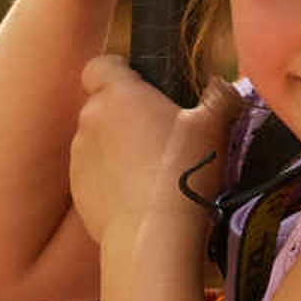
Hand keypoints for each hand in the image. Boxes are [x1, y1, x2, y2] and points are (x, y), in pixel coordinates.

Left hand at [70, 56, 242, 257]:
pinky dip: (110, 178)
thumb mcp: (213, 127)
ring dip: (117, 147)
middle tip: (160, 134)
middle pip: (102, 105)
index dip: (118, 72)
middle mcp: (90, 120)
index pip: (99, 65)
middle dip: (125, 114)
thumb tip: (222, 85)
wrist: (153, 235)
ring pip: (97, 141)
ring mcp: (79, 156)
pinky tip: (138, 195)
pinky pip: (94, 174)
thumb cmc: (183, 172)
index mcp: (117, 94)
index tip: (142, 87)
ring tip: (152, 170)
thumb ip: (219, 97)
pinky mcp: (77, 190)